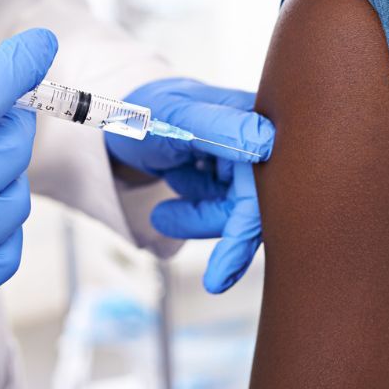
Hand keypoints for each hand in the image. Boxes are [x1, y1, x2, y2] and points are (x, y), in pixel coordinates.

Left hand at [104, 78, 272, 293]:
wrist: (120, 117)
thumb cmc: (149, 109)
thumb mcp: (177, 116)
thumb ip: (221, 128)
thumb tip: (267, 143)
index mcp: (258, 119)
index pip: (265, 182)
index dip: (248, 227)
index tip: (223, 274)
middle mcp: (258, 139)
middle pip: (255, 201)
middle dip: (221, 229)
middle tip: (212, 279)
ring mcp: (243, 160)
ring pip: (236, 209)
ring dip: (202, 219)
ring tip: (162, 216)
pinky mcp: (228, 176)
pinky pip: (222, 208)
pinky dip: (195, 212)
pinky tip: (170, 200)